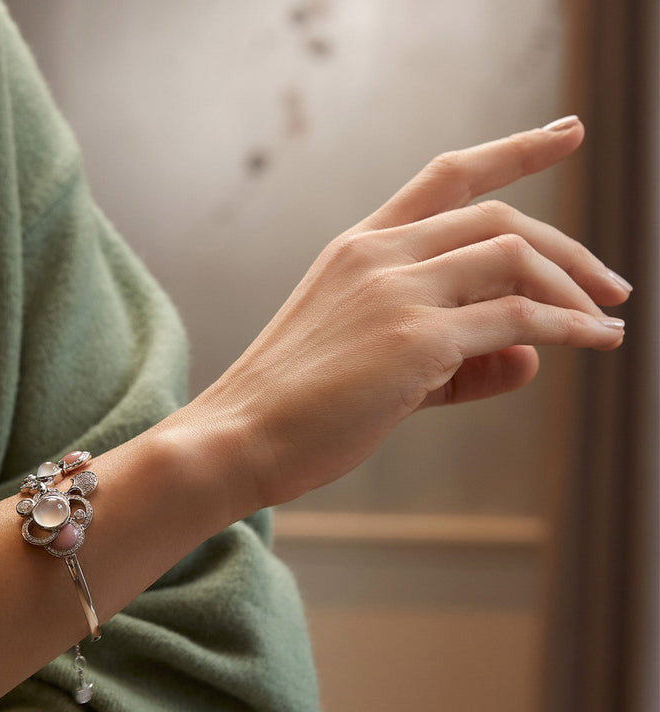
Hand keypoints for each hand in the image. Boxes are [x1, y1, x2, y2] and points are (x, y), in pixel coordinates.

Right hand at [185, 119, 629, 510]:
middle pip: (500, 218)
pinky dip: (566, 327)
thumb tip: (534, 353)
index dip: (514, 149)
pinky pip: (514, 319)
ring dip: (574, 287)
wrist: (240, 436)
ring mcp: (396, 290)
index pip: (447, 177)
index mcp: (361, 246)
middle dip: (568, 248)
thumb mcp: (381, 366)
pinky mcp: (414, 338)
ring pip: (514, 259)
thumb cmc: (299, 405)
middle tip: (612, 285)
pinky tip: (594, 341)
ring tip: (610, 320)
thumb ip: (458, 358)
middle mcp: (379, 253)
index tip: (568, 134)